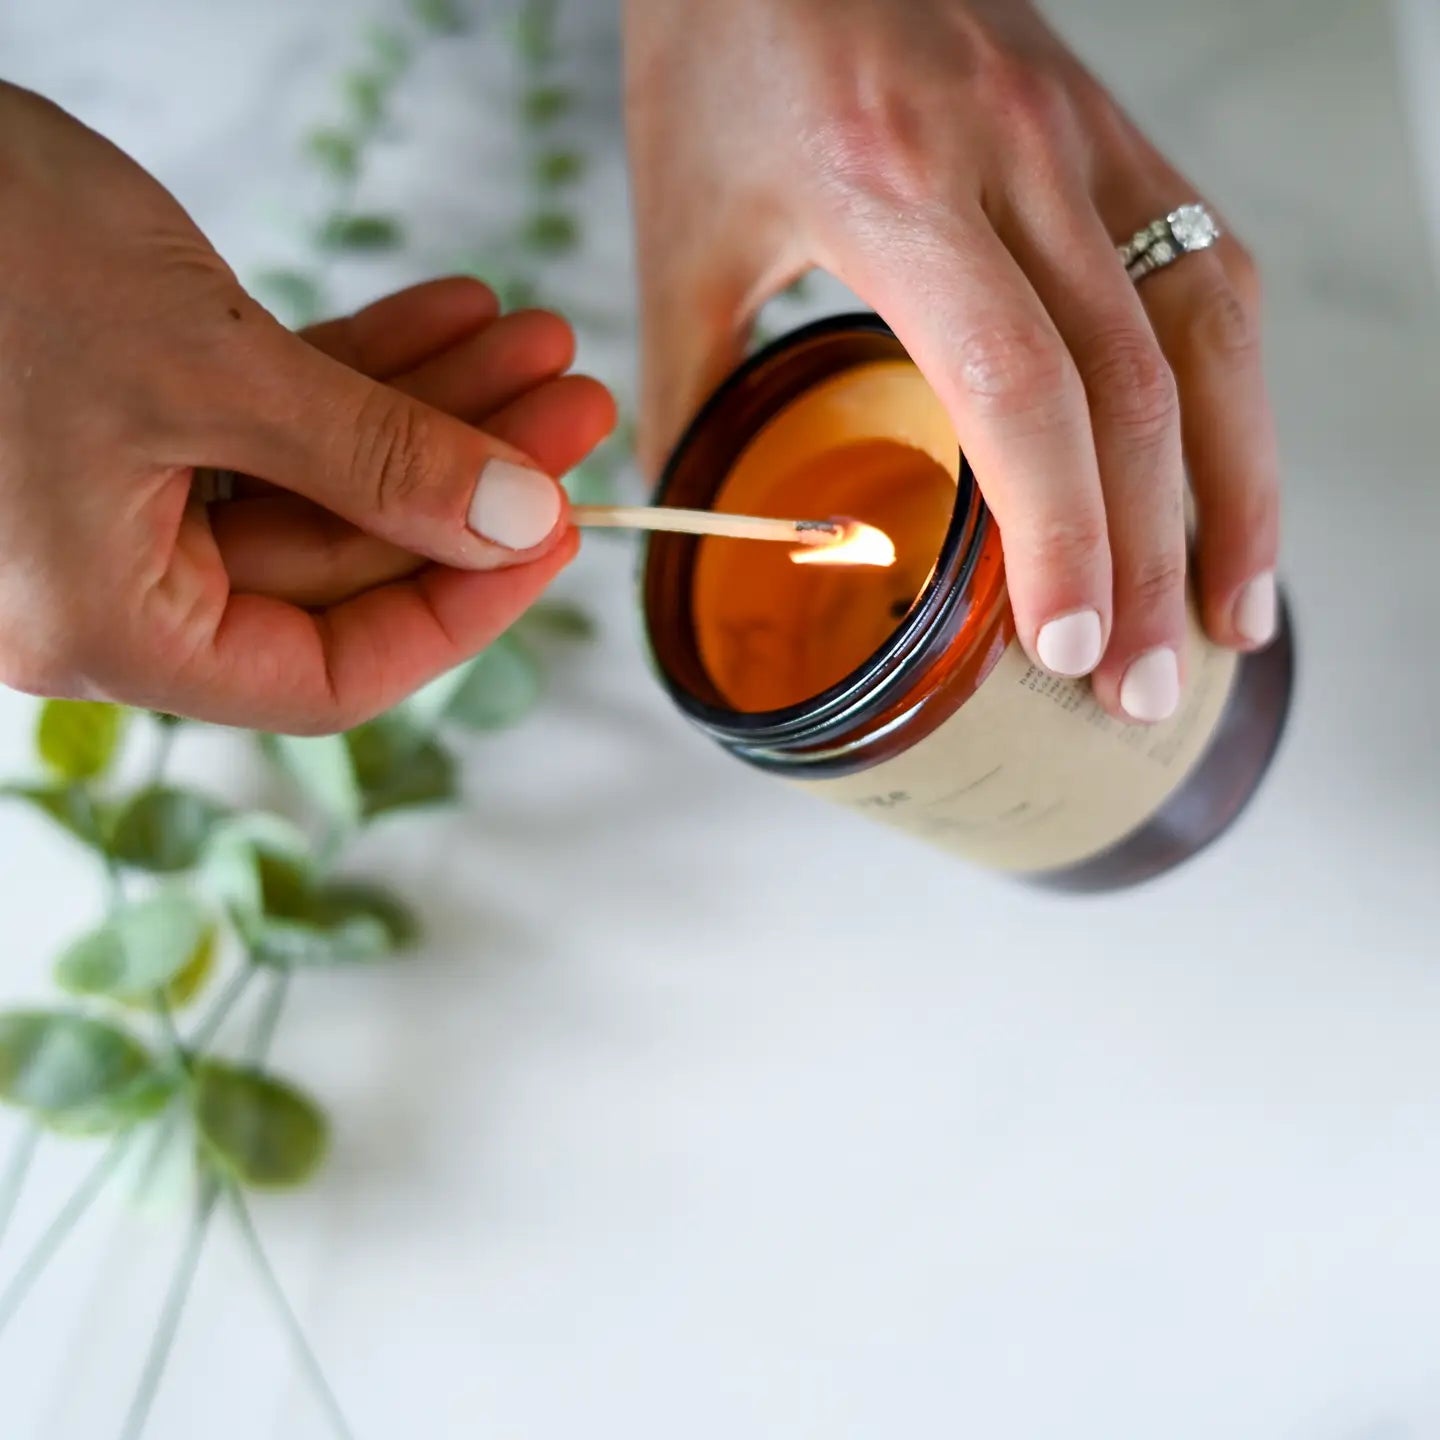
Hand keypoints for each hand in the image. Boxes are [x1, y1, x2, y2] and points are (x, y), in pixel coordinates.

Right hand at [0, 84, 613, 733]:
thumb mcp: (209, 369)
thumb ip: (376, 461)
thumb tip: (520, 523)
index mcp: (107, 628)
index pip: (331, 672)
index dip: (461, 609)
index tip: (557, 533)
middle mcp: (110, 587)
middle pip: (343, 562)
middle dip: (469, 478)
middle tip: (572, 409)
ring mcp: (114, 505)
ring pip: (319, 481)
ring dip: (431, 411)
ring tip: (537, 347)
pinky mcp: (125, 422)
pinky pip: (271, 420)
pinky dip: (358, 373)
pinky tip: (451, 320)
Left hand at [625, 0, 1278, 721]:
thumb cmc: (718, 49)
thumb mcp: (684, 232)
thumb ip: (694, 388)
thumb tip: (695, 524)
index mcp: (894, 186)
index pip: (1021, 383)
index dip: (1061, 529)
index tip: (1066, 644)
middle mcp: (1016, 155)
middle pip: (1133, 384)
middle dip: (1151, 554)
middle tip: (1140, 683)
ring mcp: (1082, 132)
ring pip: (1204, 325)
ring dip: (1234, 484)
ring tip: (1228, 613)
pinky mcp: (1111, 125)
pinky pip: (1203, 264)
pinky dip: (1228, 389)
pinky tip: (1221, 474)